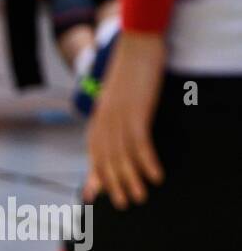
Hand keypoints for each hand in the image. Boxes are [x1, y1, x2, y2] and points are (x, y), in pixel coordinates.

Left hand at [82, 31, 165, 209]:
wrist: (136, 46)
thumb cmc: (128, 77)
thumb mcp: (115, 104)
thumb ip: (110, 126)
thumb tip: (107, 147)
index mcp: (97, 123)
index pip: (94, 157)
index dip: (96, 178)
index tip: (95, 199)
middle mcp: (104, 124)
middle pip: (107, 162)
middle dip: (114, 185)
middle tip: (125, 204)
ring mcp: (118, 119)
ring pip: (122, 157)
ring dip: (131, 180)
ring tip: (140, 197)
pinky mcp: (136, 112)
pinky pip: (140, 144)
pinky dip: (147, 162)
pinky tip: (155, 176)